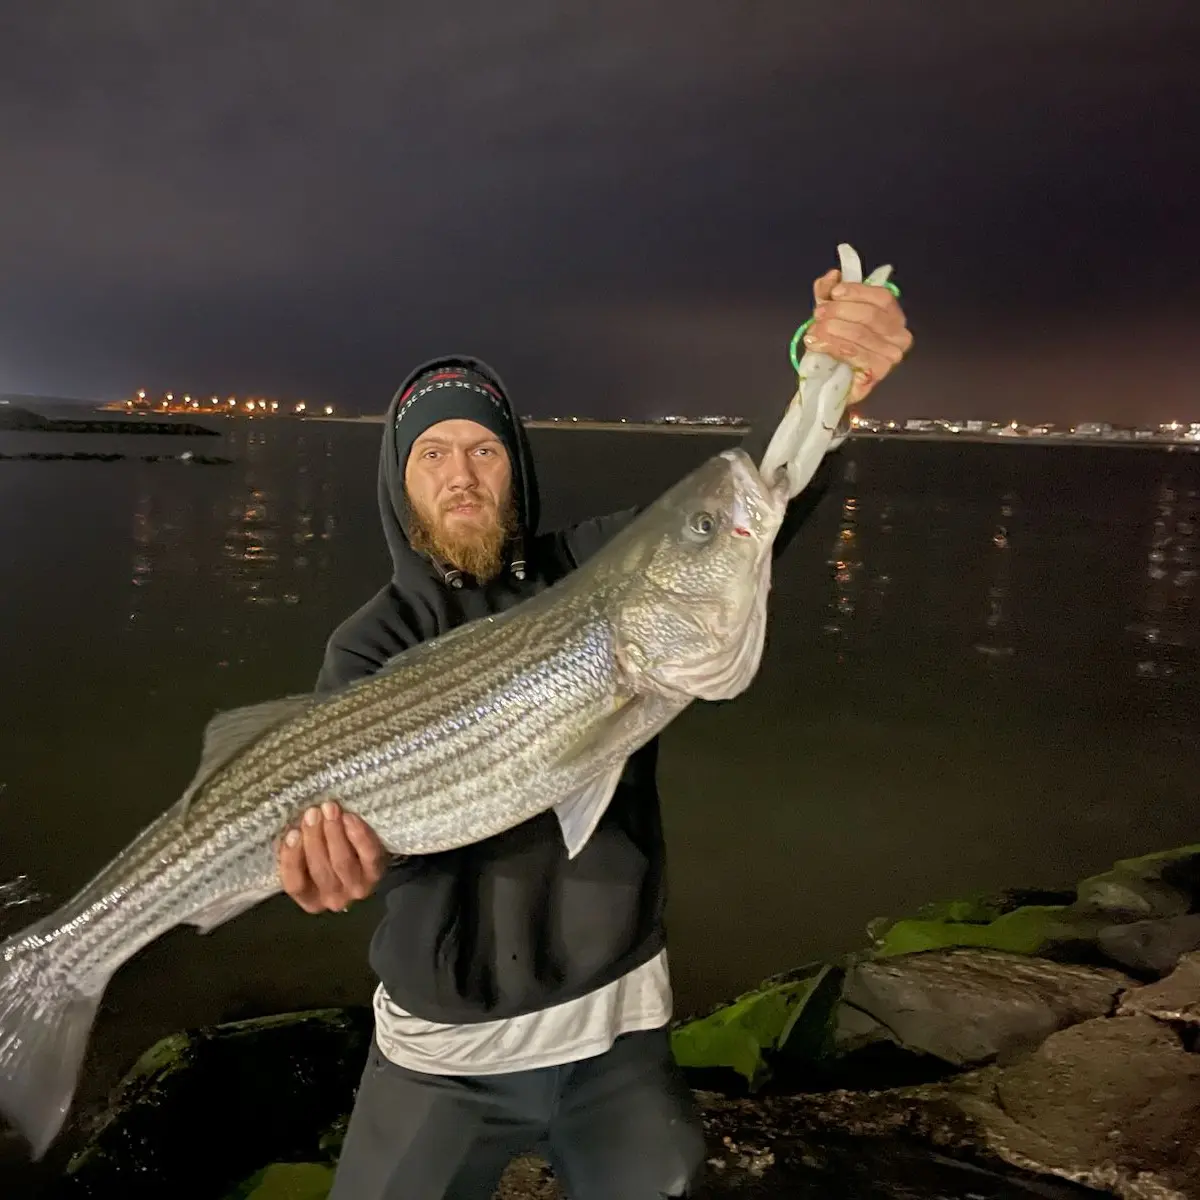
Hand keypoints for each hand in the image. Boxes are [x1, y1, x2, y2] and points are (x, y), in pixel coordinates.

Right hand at [277, 800, 387, 913]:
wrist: (365, 856)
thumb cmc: (327, 853)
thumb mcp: (307, 857)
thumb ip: (298, 848)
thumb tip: (289, 828)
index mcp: (310, 899)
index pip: (295, 884)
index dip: (291, 859)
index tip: (292, 833)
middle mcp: (333, 899)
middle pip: (320, 870)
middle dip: (314, 838)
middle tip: (312, 812)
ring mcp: (357, 889)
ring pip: (342, 862)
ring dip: (334, 833)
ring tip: (330, 810)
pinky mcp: (377, 873)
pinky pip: (368, 854)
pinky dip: (358, 835)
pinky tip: (350, 817)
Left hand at [805, 268, 913, 404]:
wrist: (832, 382)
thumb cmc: (837, 346)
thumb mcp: (831, 313)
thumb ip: (829, 291)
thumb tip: (833, 276)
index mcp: (893, 316)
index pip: (882, 297)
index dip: (857, 292)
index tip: (833, 293)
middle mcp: (899, 335)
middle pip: (870, 315)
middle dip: (840, 311)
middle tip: (818, 314)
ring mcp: (891, 356)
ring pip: (859, 334)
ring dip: (832, 329)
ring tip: (814, 330)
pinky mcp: (878, 373)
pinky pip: (853, 353)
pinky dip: (831, 346)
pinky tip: (817, 343)